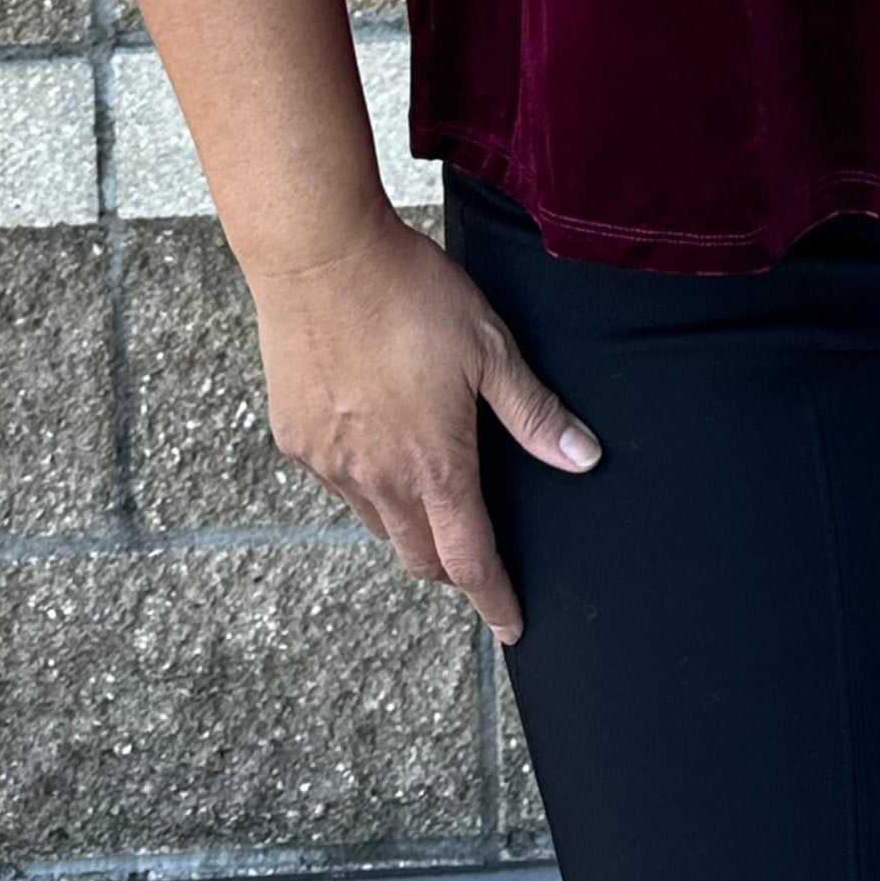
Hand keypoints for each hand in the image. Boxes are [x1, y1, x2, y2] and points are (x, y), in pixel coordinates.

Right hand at [249, 203, 599, 639]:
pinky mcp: (295, 437)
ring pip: (375, 523)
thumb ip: (534, 411)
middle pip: (419, 555)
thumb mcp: (489, 347)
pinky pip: (336, 482)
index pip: (471, 559)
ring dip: (407, 525)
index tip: (512, 625)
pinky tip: (376, 445)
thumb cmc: (410, 294)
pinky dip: (364, 483)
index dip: (495, 598)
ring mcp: (329, 462)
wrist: (318, 255)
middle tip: (476, 559)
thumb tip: (583, 458)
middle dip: (451, 568)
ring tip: (429, 499)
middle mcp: (377, 478)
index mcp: (434, 464)